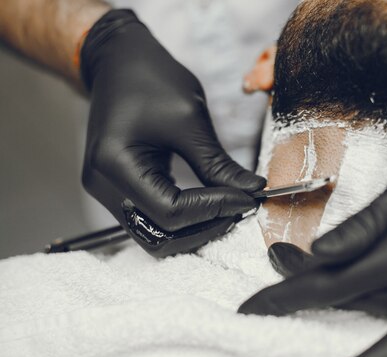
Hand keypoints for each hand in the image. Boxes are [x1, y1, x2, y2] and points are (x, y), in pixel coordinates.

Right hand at [80, 10, 265, 255]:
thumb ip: (218, 165)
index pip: (170, 212)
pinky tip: (210, 203)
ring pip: (156, 234)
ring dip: (195, 227)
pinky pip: (152, 218)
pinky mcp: (118, 189)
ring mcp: (106, 190)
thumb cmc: (150, 79)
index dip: (213, 210)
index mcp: (114, 164)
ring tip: (229, 207)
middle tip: (241, 207)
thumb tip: (251, 192)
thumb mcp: (190, 120)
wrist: (119, 61)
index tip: (247, 199)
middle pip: (160, 234)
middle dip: (206, 226)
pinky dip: (183, 218)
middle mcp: (102, 185)